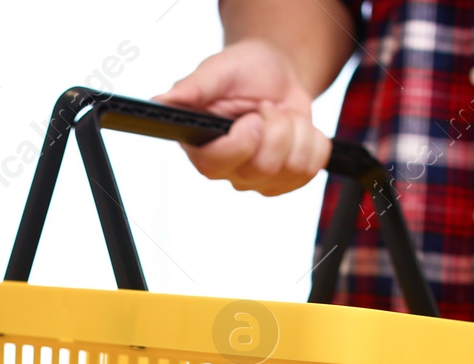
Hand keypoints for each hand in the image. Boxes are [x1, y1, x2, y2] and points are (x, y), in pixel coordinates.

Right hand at [156, 40, 329, 195]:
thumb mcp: (217, 70)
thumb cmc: (243, 72)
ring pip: (292, 167)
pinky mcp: (286, 182)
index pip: (216, 164)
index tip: (254, 116)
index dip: (242, 143)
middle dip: (277, 126)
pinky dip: (313, 141)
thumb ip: (192, 89)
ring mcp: (258, 180)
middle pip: (264, 167)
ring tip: (280, 115)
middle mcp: (228, 170)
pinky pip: (312, 168)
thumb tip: (161, 101)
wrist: (276, 75)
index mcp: (202, 146)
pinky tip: (296, 128)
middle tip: (266, 108)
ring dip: (297, 130)